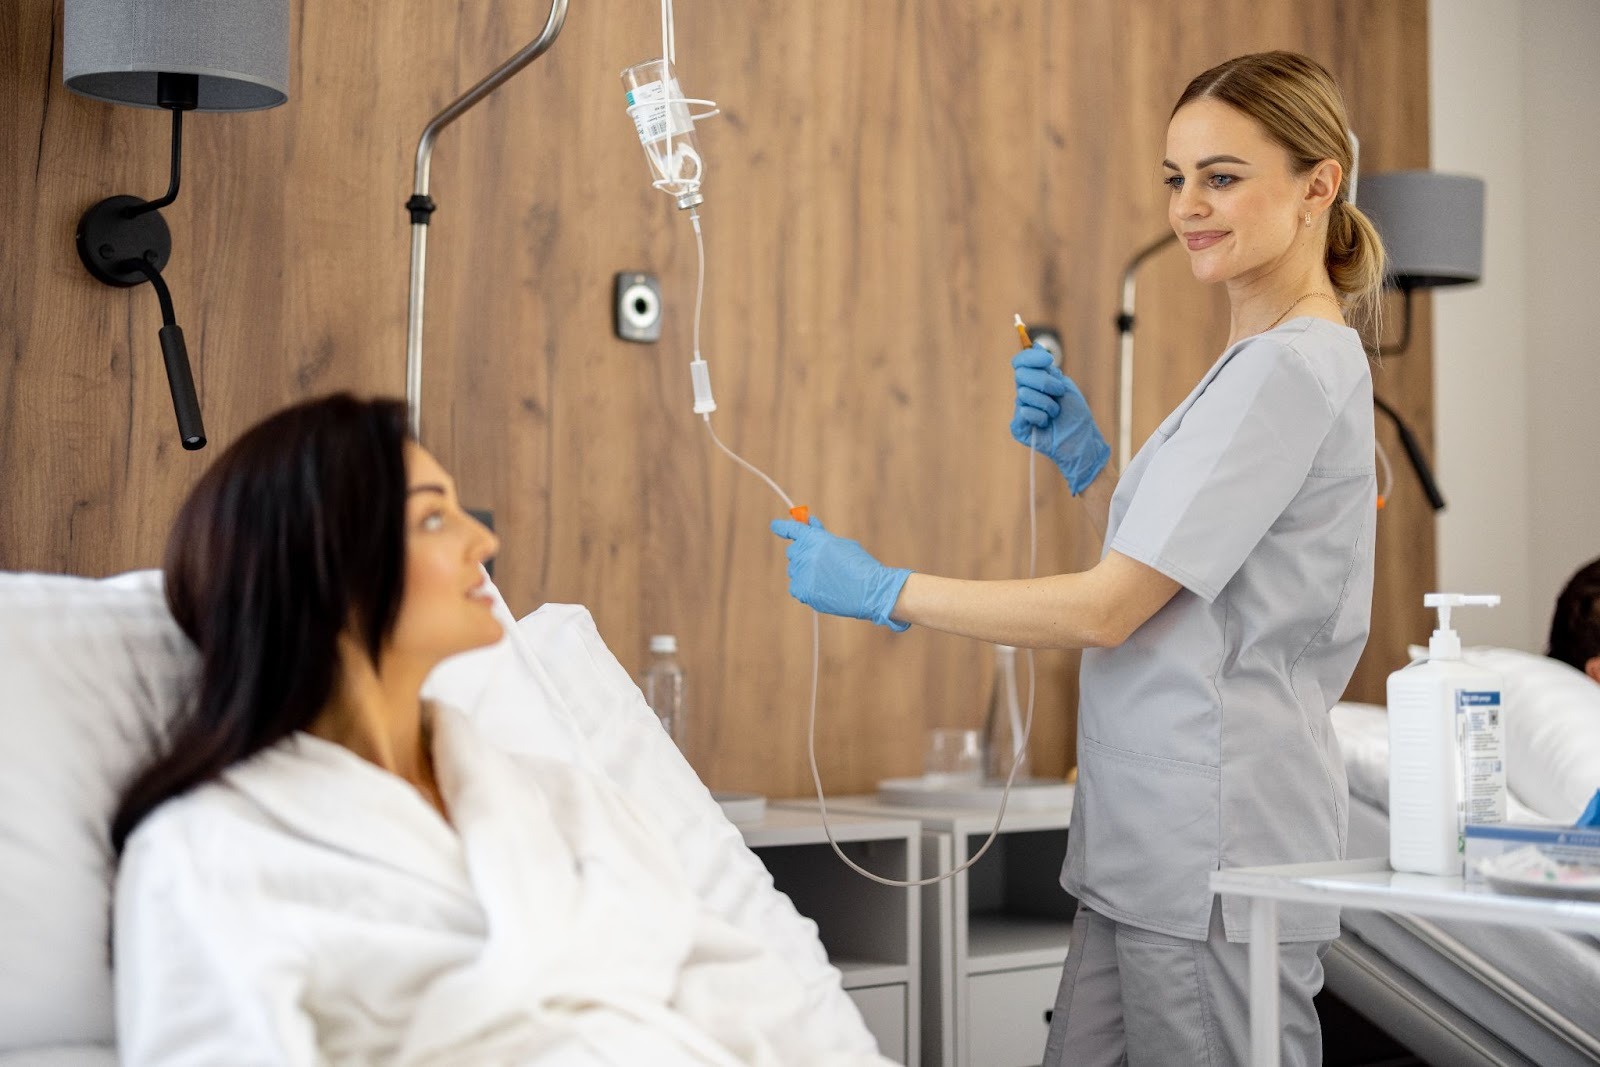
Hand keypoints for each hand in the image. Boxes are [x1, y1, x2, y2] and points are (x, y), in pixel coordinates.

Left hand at [768, 516, 911, 630]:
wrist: (870, 590)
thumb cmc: (860, 565)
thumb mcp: (841, 544)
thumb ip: (821, 535)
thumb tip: (809, 523)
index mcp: (814, 538)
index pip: (792, 529)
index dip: (782, 527)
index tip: (775, 525)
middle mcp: (804, 554)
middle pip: (793, 552)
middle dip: (802, 554)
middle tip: (819, 561)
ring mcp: (802, 574)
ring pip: (794, 570)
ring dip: (805, 571)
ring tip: (827, 579)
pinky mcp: (802, 591)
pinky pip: (796, 587)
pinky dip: (805, 588)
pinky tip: (822, 589)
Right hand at [1010, 344, 1110, 493]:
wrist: (1081, 441)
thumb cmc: (1075, 415)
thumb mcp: (1065, 386)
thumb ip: (1048, 369)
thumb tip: (1035, 346)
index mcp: (1035, 381)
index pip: (1021, 362)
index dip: (1031, 357)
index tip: (1047, 360)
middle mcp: (1025, 393)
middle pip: (1021, 374)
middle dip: (1045, 382)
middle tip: (1059, 393)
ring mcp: (1020, 410)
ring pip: (1024, 393)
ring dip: (1047, 403)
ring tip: (1055, 413)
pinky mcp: (1018, 427)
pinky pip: (1024, 412)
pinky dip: (1041, 417)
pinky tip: (1046, 425)